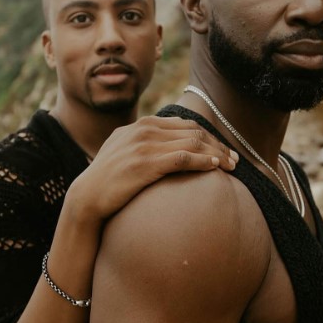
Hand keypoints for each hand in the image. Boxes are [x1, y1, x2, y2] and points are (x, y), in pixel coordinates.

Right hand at [67, 115, 238, 221]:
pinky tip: (215, 167)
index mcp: (141, 125)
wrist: (87, 197)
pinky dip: (202, 160)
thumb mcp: (124, 153)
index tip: (223, 150)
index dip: (209, 136)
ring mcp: (144, 146)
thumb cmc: (108, 181)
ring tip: (232, 166)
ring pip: (192, 143)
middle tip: (235, 160)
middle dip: (218, 145)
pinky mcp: (146, 164)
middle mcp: (144, 130)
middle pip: (193, 132)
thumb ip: (143, 145)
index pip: (185, 125)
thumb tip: (166, 149)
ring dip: (216, 153)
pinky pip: (183, 157)